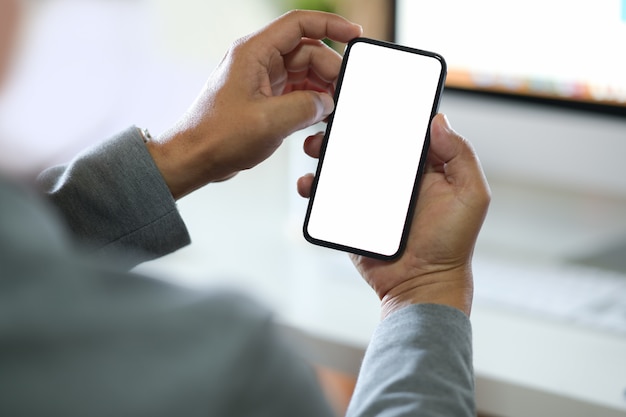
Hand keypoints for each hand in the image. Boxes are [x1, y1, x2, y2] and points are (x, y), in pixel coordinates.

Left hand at [148, 10, 361, 198]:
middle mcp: (258, 60)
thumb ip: (305, 107)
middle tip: (342, 95)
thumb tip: (326, 102)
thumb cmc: (217, 136)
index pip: (300, 24)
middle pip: (307, 51)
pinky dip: (309, 103)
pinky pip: (295, 92)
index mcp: (254, 52)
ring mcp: (261, 79)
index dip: (331, 25)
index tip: (355, 36)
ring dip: (320, 90)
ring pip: (304, 73)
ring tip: (330, 111)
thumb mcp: (269, 122)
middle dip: (329, 71)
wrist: (195, 158)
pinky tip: (316, 119)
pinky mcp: (263, 98)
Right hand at [298, 114, 489, 316]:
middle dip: (346, 128)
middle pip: (365, 143)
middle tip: (332, 119)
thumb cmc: (451, 244)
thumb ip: (460, 155)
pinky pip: (328, 195)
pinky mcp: (349, 214)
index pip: (400, 131)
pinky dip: (314, 185)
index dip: (385, 112)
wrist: (420, 285)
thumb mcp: (470, 196)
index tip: (366, 96)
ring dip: (325, 151)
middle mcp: (394, 177)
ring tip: (315, 146)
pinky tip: (310, 182)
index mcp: (421, 167)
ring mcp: (369, 196)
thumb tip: (438, 119)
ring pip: (342, 165)